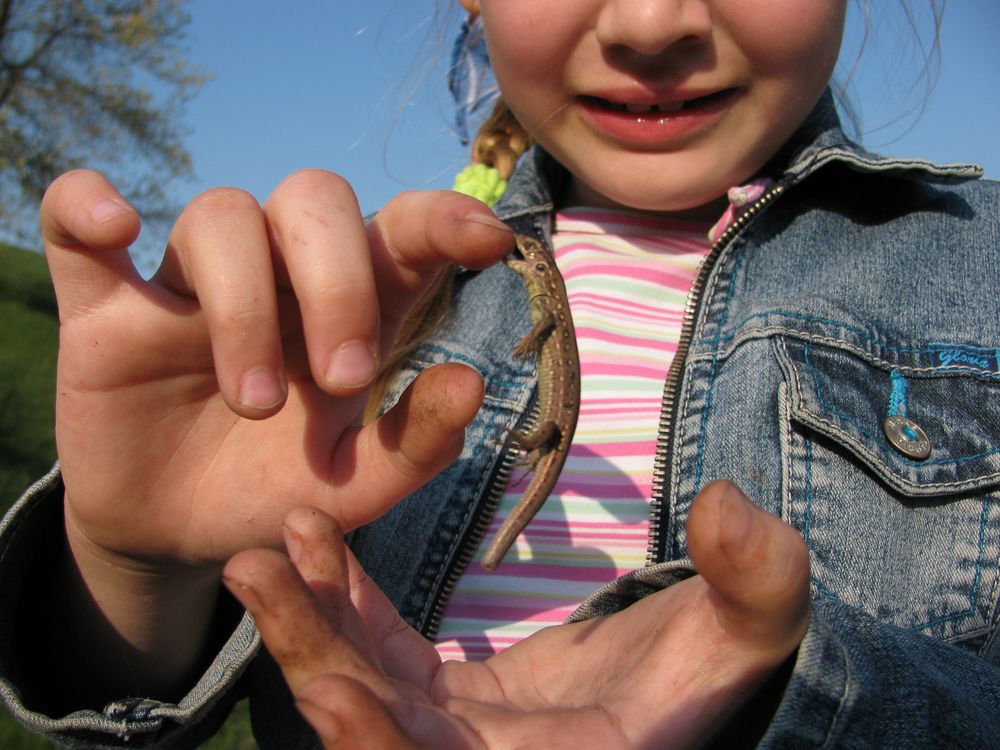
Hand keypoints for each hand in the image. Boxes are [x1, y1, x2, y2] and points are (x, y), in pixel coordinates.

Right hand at [38, 169, 511, 696]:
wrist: (181, 538)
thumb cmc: (281, 494)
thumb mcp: (356, 488)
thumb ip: (415, 444)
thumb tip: (470, 382)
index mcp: (352, 306)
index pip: (399, 229)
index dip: (442, 219)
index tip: (490, 242)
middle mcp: (278, 275)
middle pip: (313, 200)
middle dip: (337, 281)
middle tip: (343, 381)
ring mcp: (190, 285)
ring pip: (220, 215)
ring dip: (243, 301)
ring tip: (256, 403)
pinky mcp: (108, 310)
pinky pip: (79, 227)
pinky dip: (86, 207)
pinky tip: (114, 227)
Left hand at [224, 480, 811, 748]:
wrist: (686, 687)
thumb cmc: (723, 672)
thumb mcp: (754, 629)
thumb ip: (755, 581)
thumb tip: (729, 508)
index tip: (330, 693)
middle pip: (375, 735)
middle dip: (312, 660)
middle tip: (256, 575)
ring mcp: (453, 739)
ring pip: (360, 692)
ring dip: (309, 628)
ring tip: (264, 553)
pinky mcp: (441, 701)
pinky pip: (378, 657)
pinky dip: (345, 608)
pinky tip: (314, 545)